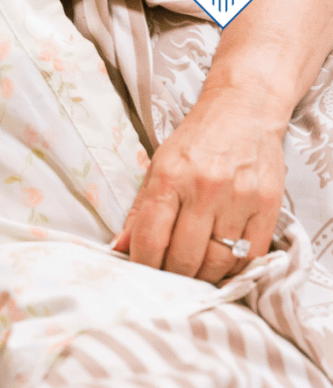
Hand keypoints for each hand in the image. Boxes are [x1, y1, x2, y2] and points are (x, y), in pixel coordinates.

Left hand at [113, 86, 284, 282]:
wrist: (243, 109)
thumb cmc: (195, 142)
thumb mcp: (157, 167)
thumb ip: (139, 211)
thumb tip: (119, 247)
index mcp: (169, 178)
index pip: (150, 238)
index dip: (143, 265)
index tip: (141, 274)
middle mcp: (204, 189)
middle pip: (184, 257)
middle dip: (171, 276)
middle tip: (168, 278)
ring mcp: (239, 198)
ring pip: (217, 262)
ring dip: (202, 277)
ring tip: (193, 274)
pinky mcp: (268, 205)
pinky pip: (250, 255)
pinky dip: (233, 269)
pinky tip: (222, 265)